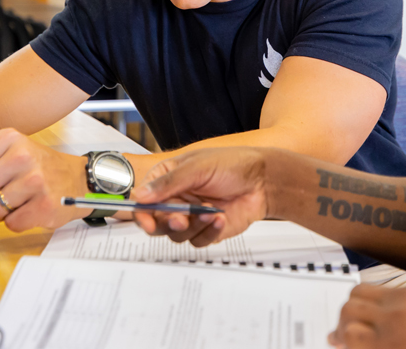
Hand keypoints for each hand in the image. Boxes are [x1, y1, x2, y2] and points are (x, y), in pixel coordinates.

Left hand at [0, 128, 88, 230]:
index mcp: (9, 139)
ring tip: (15, 201)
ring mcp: (35, 180)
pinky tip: (28, 209)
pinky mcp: (45, 205)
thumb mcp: (10, 151)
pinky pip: (11, 224)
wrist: (76, 178)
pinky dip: (16, 222)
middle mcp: (22, 156)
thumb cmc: (37, 166)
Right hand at [132, 147, 270, 245]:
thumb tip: (142, 195)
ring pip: (176, 235)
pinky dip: (209, 231)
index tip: (147, 220)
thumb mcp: (198, 167)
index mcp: (168, 178)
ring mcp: (191, 216)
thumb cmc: (233, 164)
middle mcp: (177, 199)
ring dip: (193, 225)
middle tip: (180, 219)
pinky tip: (220, 217)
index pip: (144, 199)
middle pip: (156, 222)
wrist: (264, 180)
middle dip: (168, 222)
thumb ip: (169, 182)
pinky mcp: (206, 231)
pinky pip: (198, 241)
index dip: (142, 212)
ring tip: (210, 211)